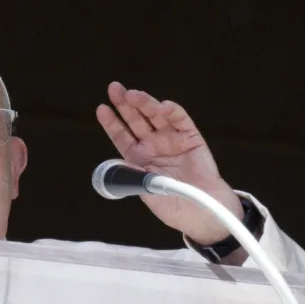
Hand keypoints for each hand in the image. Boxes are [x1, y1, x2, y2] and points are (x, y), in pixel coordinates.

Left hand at [96, 81, 243, 244]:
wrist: (203, 214)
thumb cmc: (175, 207)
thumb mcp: (149, 194)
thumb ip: (137, 178)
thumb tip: (123, 164)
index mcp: (139, 159)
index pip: (122, 136)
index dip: (112, 123)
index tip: (102, 108)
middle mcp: (154, 146)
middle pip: (136, 120)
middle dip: (125, 104)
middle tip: (115, 89)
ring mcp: (171, 140)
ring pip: (155, 116)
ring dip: (145, 104)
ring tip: (134, 95)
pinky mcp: (190, 138)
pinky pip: (180, 120)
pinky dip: (172, 111)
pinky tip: (162, 106)